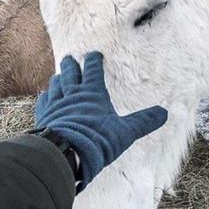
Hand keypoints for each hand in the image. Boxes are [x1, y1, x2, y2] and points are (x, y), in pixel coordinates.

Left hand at [35, 52, 166, 188]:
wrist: (66, 153)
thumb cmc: (98, 140)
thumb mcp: (126, 132)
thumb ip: (143, 122)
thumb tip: (164, 113)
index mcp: (93, 92)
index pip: (93, 70)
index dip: (94, 60)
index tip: (95, 54)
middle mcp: (72, 94)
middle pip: (70, 73)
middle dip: (71, 64)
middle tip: (69, 58)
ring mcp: (56, 104)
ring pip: (55, 85)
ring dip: (58, 78)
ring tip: (59, 76)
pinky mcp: (44, 116)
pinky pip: (43, 101)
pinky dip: (46, 96)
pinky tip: (45, 96)